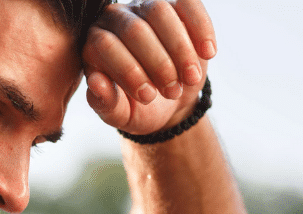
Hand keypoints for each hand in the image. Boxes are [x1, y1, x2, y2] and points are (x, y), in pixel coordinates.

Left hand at [82, 0, 215, 134]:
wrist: (168, 102)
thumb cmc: (135, 106)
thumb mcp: (119, 113)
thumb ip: (104, 103)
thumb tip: (96, 83)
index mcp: (94, 44)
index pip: (105, 46)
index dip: (128, 71)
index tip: (148, 97)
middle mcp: (114, 19)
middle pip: (134, 30)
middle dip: (158, 64)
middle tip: (171, 92)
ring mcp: (144, 8)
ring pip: (160, 12)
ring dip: (180, 49)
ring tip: (190, 78)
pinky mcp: (175, 5)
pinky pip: (188, 4)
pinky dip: (201, 29)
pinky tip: (207, 53)